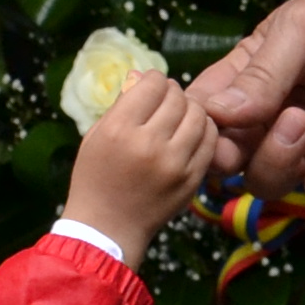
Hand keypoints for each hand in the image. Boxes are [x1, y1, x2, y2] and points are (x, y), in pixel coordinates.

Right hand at [59, 64, 224, 260]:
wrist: (107, 229)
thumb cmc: (94, 179)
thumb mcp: (95, 137)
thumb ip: (120, 105)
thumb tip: (142, 75)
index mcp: (119, 130)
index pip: (152, 85)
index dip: (153, 80)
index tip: (150, 87)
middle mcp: (149, 144)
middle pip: (178, 97)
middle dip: (172, 93)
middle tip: (166, 100)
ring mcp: (175, 163)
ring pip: (199, 114)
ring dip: (191, 108)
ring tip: (179, 115)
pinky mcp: (193, 178)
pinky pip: (210, 139)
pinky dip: (204, 129)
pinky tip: (192, 132)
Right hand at [193, 0, 304, 206]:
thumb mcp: (302, 30)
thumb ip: (263, 74)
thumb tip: (217, 115)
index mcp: (251, 80)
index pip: (206, 116)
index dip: (198, 129)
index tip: (204, 129)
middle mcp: (274, 117)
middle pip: (231, 160)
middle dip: (229, 158)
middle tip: (238, 145)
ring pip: (271, 182)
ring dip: (277, 162)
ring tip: (301, 122)